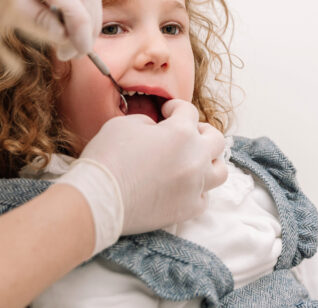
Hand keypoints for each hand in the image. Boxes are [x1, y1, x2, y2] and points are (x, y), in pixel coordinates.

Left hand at [16, 0, 101, 60]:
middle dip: (88, 25)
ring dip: (87, 20)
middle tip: (76, 53)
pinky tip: (69, 29)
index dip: (79, 25)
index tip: (81, 51)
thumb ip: (35, 19)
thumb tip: (64, 36)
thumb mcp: (1, 7)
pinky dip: (79, 10)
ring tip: (72, 46)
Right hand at [81, 99, 228, 234]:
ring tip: (193, 161)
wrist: (97, 199)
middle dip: (201, 132)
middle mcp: (195, 159)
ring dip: (209, 162)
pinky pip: (204, 198)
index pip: (189, 111)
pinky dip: (197, 190)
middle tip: (186, 133)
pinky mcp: (187, 209)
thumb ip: (148, 121)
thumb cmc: (107, 158)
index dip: (175, 108)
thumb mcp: (124, 123)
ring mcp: (194, 186)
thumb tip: (157, 129)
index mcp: (181, 133)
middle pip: (216, 139)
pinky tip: (183, 186)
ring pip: (220, 171)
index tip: (166, 112)